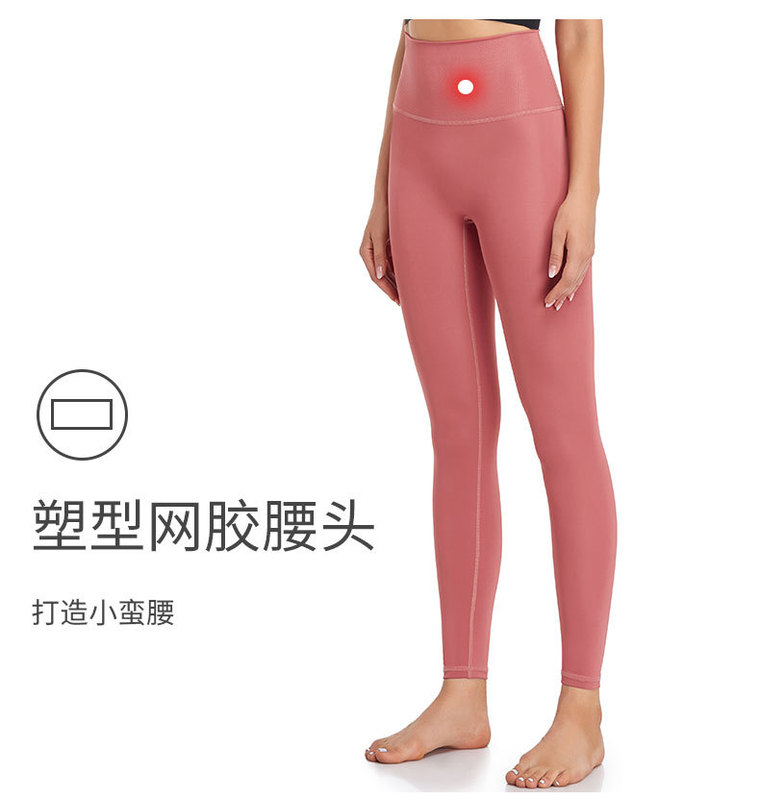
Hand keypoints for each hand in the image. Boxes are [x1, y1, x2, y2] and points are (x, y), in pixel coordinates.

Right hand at [359, 199, 399, 304]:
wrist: (388, 198)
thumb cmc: (383, 215)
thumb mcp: (381, 236)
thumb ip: (380, 255)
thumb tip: (380, 275)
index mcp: (366, 252)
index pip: (376, 276)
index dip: (386, 289)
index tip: (396, 299)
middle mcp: (371, 253)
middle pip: (381, 276)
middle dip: (391, 289)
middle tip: (402, 302)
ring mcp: (379, 250)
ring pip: (387, 271)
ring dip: (395, 282)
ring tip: (406, 294)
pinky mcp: (386, 246)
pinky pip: (392, 263)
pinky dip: (398, 271)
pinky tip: (407, 279)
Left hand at [544, 190, 596, 310]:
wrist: (584, 199)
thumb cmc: (568, 213)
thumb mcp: (557, 233)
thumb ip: (555, 255)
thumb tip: (552, 275)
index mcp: (578, 254)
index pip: (566, 280)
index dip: (556, 293)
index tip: (547, 302)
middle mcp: (586, 256)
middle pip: (574, 282)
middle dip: (562, 296)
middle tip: (552, 307)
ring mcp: (589, 253)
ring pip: (579, 278)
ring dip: (570, 291)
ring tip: (562, 302)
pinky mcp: (589, 249)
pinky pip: (583, 271)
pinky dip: (577, 282)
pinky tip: (573, 286)